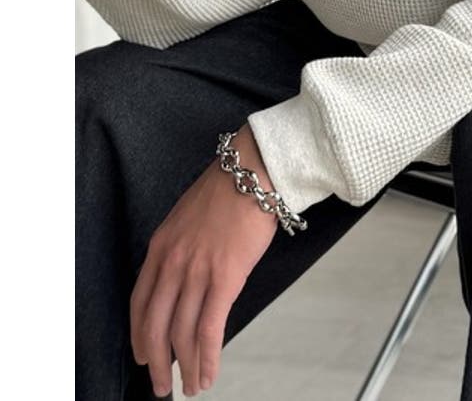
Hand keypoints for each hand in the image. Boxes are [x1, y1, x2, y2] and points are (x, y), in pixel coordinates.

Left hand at [130, 124, 279, 396]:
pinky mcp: (225, 278)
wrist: (253, 170)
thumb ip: (182, 247)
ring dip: (185, 366)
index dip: (140, 335)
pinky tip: (209, 372)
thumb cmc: (230, 187)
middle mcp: (173, 263)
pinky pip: (210, 328)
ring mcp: (197, 271)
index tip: (143, 354)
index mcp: (161, 246)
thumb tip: (189, 275)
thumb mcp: (189, 216)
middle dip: (157, 362)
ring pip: (182, 333)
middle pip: (155, 325)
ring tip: (191, 385)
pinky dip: (207, 357)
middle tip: (161, 384)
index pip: (140, 302)